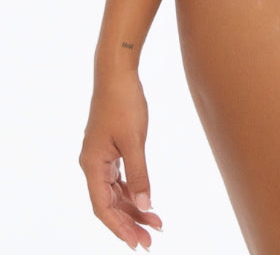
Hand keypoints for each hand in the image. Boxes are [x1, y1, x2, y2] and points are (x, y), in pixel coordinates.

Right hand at [79, 70, 162, 249]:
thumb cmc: (123, 102)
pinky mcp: (110, 149)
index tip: (136, 243)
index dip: (119, 228)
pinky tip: (146, 202)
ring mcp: (100, 157)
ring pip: (116, 192)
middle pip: (109, 203)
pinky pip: (119, 179)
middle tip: (150, 240)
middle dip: (129, 223)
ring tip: (155, 224)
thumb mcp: (134, 140)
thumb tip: (145, 205)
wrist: (117, 73)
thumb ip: (140, 174)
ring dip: (133, 208)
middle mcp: (92, 165)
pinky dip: (133, 191)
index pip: (103, 208)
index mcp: (92, 165)